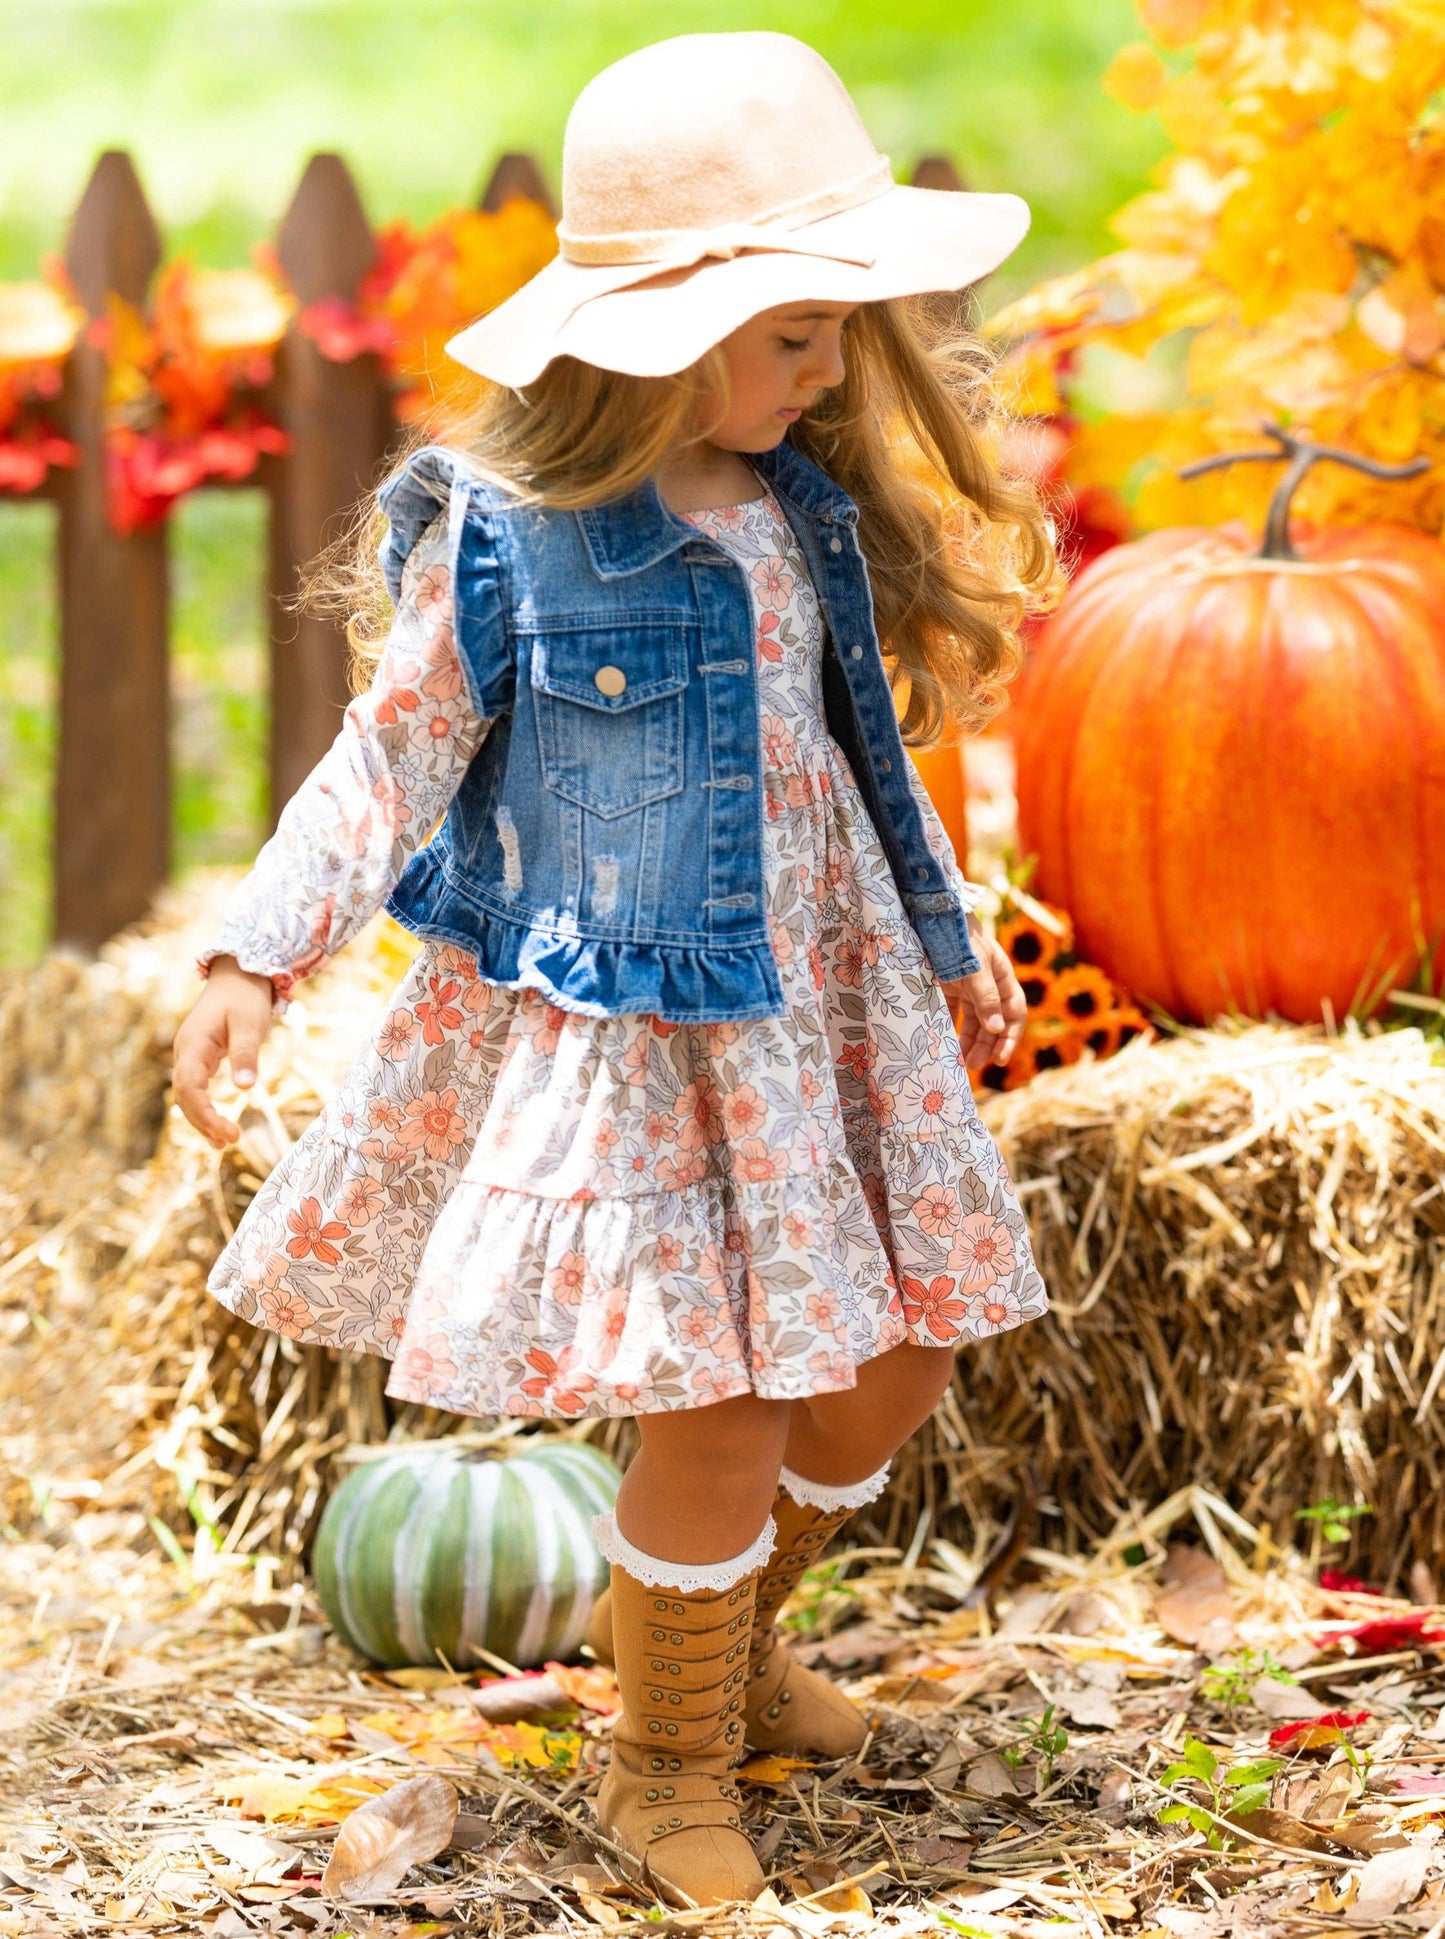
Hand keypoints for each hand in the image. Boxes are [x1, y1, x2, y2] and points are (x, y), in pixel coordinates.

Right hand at [171, 956, 275, 1147]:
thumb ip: (246, 1054)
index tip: (226, 1133)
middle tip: (229, 1142)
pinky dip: (204, 1107)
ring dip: (202, 1119)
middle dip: (203, 1122)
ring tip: (224, 1143)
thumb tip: (246, 1088)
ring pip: (188, 1094)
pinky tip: (217, 1125)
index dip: (204, 1113)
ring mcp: (190, 1054)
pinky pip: (195, 1087)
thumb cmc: (245, 997)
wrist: (239, 974)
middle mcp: (185, 1052)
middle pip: (184, 1096)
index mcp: (193, 1044)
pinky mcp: (200, 1056)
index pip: (189, 1087)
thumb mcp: (249, 1024)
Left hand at [945, 918, 1026, 1071]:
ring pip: (974, 1020)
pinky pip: (954, 1013)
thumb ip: (985, 997)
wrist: (930, 912)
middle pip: (994, 1022)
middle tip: (974, 1066)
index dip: (1010, 1038)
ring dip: (970, 1041)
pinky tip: (946, 1044)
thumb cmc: (957, 936)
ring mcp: (968, 985)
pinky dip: (952, 1028)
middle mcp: (988, 983)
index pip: (1014, 1014)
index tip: (999, 1060)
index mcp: (1002, 977)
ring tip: (962, 1062)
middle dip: (987, 1045)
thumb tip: (998, 1029)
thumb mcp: (974, 967)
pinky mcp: (948, 985)